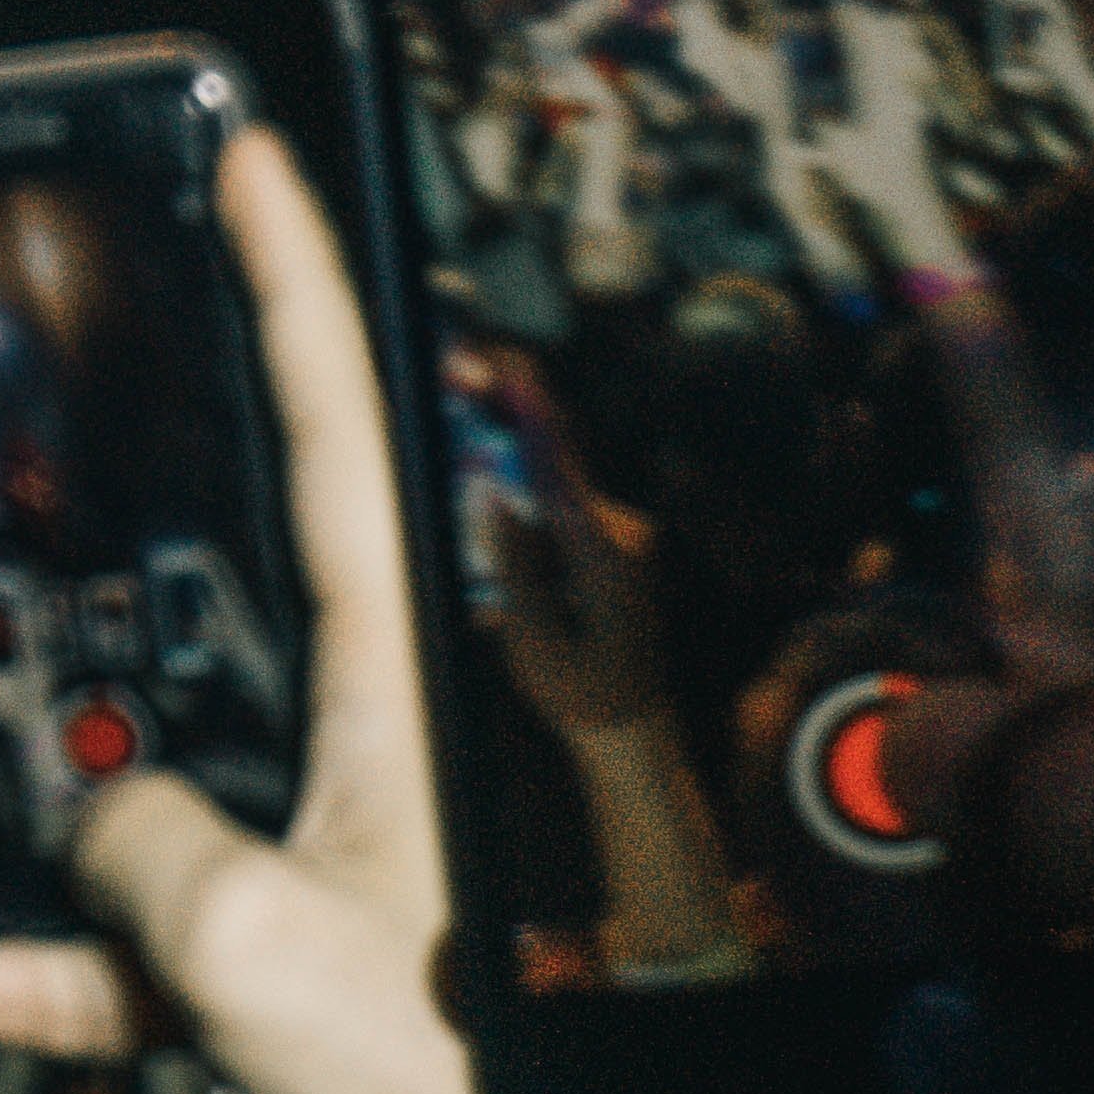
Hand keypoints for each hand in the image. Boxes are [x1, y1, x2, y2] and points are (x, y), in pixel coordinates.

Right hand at [0, 131, 838, 1093]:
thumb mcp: (260, 948)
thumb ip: (140, 849)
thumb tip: (85, 811)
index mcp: (396, 691)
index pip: (331, 435)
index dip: (283, 284)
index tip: (241, 149)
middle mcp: (360, 742)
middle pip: (187, 602)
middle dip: (48, 578)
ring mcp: (314, 846)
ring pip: (119, 779)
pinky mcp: (277, 953)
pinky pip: (120, 931)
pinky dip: (29, 958)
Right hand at [454, 350, 672, 745]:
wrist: (633, 723)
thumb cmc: (582, 693)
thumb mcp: (536, 640)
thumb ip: (516, 565)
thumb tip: (494, 497)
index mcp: (607, 556)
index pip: (557, 473)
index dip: (526, 416)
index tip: (503, 370)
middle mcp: (623, 534)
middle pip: (554, 463)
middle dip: (507, 419)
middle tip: (460, 376)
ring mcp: (621, 536)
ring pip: (553, 486)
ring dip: (511, 466)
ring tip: (477, 455)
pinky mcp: (609, 543)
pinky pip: (558, 509)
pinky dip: (525, 500)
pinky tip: (506, 518)